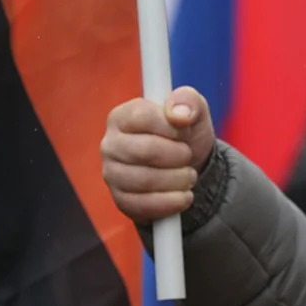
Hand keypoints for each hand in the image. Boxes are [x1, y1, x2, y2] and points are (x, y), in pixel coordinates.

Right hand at [102, 86, 215, 222]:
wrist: (191, 167)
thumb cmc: (185, 134)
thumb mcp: (194, 109)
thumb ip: (188, 100)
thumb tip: (180, 113)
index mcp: (124, 116)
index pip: (142, 117)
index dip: (171, 127)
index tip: (186, 131)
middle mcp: (111, 144)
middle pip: (145, 151)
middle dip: (178, 155)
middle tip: (188, 156)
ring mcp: (112, 173)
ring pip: (145, 180)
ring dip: (177, 180)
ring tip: (189, 175)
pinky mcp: (120, 199)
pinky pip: (143, 205)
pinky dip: (170, 202)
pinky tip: (183, 196)